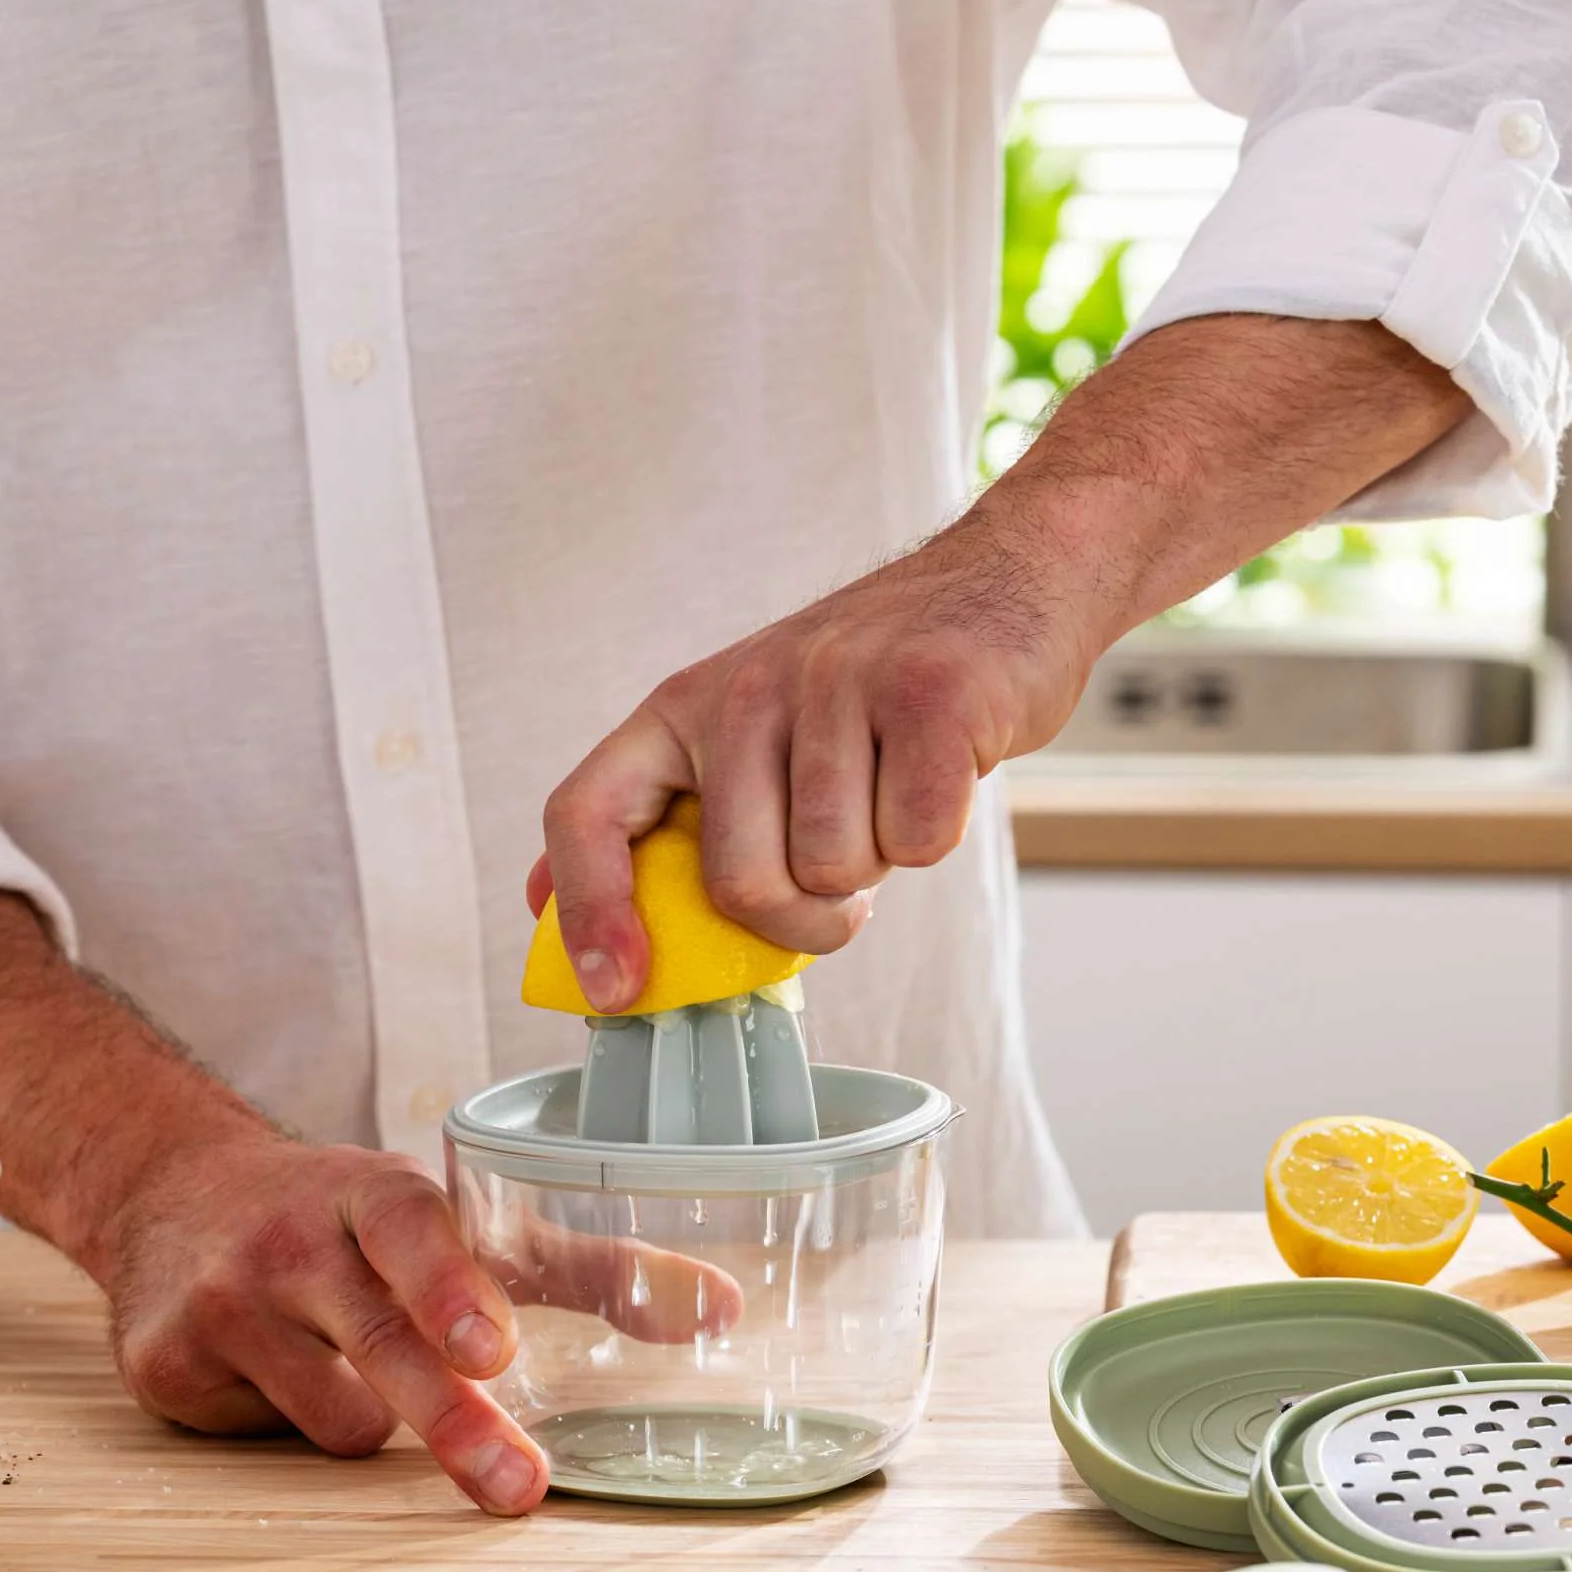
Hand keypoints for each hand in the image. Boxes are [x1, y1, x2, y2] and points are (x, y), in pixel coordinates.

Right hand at [96, 1128, 553, 1513]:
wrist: (176, 1194)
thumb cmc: (346, 1220)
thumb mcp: (458, 1223)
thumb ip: (589, 1268)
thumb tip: (720, 1309)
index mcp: (372, 1191)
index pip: (412, 1231)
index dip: (450, 1287)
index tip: (489, 1347)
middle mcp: (293, 1237)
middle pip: (382, 1342)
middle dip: (452, 1421)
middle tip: (519, 1485)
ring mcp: (226, 1301)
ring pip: (335, 1414)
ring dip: (369, 1420)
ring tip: (347, 1362)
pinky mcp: (169, 1364)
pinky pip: (267, 1437)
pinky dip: (292, 1424)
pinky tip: (270, 1370)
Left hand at [534, 515, 1091, 1008]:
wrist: (1006, 583)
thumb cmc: (875, 691)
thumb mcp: (755, 735)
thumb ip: (681, 820)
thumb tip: (565, 924)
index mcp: (683, 706)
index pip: (586, 810)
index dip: (587, 910)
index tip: (615, 988)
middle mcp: (746, 688)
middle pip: (739, 884)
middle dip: (801, 921)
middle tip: (842, 884)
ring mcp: (836, 683)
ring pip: (833, 873)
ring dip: (876, 869)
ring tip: (892, 796)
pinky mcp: (930, 694)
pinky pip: (916, 841)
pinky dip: (937, 835)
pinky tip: (943, 773)